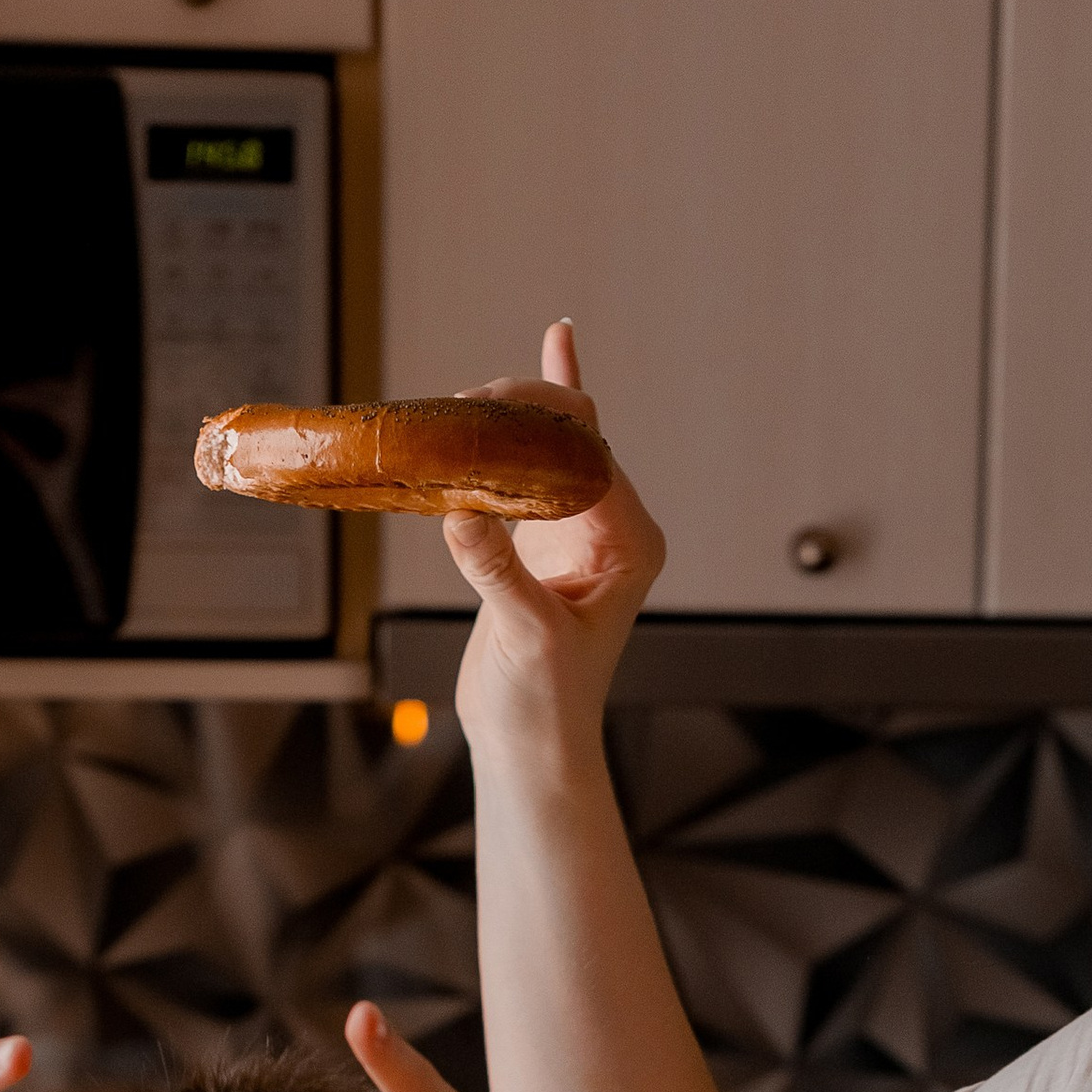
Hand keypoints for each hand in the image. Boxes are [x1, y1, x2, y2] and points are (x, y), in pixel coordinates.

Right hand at [445, 322, 666, 748]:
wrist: (531, 748)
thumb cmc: (545, 706)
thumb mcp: (525, 637)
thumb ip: (498, 572)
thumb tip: (460, 512)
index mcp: (631, 544)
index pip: (591, 453)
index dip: (538, 421)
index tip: (482, 411)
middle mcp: (615, 529)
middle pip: (575, 436)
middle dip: (523, 408)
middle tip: (465, 404)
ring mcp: (581, 531)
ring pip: (553, 443)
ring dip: (514, 413)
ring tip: (468, 398)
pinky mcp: (545, 539)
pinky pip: (537, 464)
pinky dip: (531, 417)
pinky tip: (556, 343)